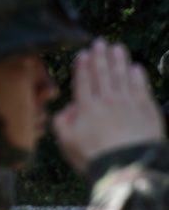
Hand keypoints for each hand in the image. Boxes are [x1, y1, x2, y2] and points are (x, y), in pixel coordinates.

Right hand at [53, 39, 163, 171]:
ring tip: (117, 47)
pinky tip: (136, 67)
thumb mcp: (66, 143)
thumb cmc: (95, 158)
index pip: (83, 81)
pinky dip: (138, 76)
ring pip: (122, 76)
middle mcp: (107, 101)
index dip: (82, 66)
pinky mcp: (146, 110)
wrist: (127, 167)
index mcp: (86, 108)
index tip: (83, 53)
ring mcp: (128, 103)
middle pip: (103, 74)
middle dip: (100, 56)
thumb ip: (62, 122)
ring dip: (119, 60)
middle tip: (100, 42)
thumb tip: (68, 108)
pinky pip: (141, 88)